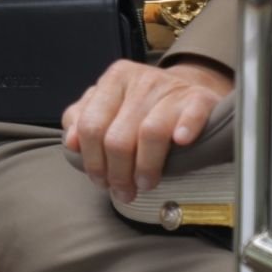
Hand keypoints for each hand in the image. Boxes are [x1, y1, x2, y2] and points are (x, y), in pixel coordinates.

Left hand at [63, 57, 233, 200]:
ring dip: (145, 168)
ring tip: (145, 184)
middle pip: (117, 137)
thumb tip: (71, 143)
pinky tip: (181, 143)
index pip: (90, 125)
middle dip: (117, 173)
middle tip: (124, 191)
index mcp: (113, 80)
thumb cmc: (144, 106)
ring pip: (149, 133)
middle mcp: (140, 80)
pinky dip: (185, 129)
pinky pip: (191, 115)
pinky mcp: (199, 98)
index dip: (93, 161)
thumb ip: (83, 120)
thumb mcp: (109, 105)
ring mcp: (170, 88)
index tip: (102, 182)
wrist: (189, 91)